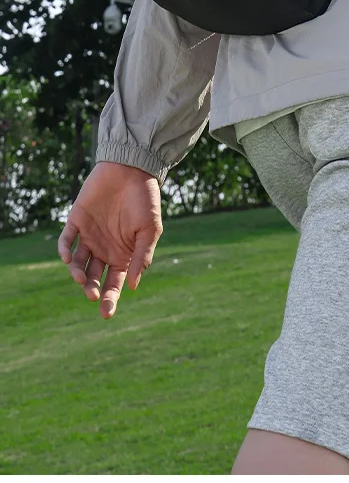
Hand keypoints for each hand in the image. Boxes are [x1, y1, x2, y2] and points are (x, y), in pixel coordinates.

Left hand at [58, 163, 161, 318]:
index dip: (111, 298)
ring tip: (80, 278)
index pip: (114, 283)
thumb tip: (132, 285)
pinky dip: (64, 251)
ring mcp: (89, 236)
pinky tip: (66, 259)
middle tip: (92, 296)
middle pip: (93, 277)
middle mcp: (103, 249)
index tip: (106, 313)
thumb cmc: (145, 200)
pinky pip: (66, 241)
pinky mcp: (76, 221)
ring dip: (76, 274)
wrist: (131, 169)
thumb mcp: (150, 230)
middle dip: (91, 290)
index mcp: (122, 255)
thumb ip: (142, 256)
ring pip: (77, 263)